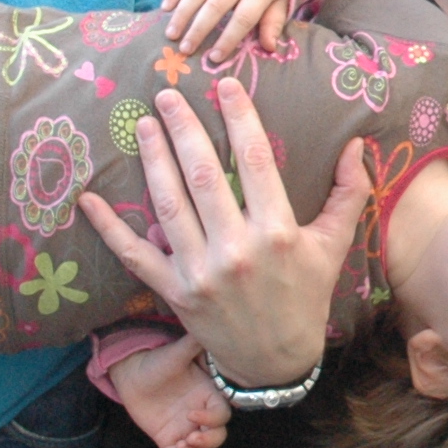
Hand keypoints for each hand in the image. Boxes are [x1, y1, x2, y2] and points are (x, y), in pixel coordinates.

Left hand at [78, 80, 372, 386]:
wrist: (275, 361)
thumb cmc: (305, 296)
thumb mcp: (333, 247)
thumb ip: (348, 195)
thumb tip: (356, 146)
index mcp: (278, 233)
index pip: (257, 162)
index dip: (240, 118)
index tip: (226, 85)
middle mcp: (238, 250)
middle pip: (204, 177)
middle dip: (184, 130)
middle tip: (166, 94)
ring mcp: (201, 272)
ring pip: (169, 206)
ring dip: (153, 162)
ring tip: (142, 126)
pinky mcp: (174, 292)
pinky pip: (136, 255)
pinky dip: (111, 229)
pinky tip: (91, 199)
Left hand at [108, 331, 233, 447]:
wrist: (132, 374)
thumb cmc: (157, 362)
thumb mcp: (177, 353)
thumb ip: (195, 343)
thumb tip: (211, 323)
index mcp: (207, 395)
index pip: (222, 414)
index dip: (212, 419)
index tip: (191, 414)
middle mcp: (200, 414)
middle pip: (218, 436)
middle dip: (208, 442)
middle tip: (189, 439)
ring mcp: (184, 428)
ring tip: (179, 447)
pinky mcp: (168, 439)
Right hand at [162, 0, 291, 57]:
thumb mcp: (282, 0)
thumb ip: (274, 22)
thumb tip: (270, 48)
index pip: (243, 18)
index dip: (228, 39)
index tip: (215, 58)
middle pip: (215, 5)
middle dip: (198, 29)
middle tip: (185, 50)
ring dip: (182, 13)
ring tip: (172, 35)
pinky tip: (166, 8)